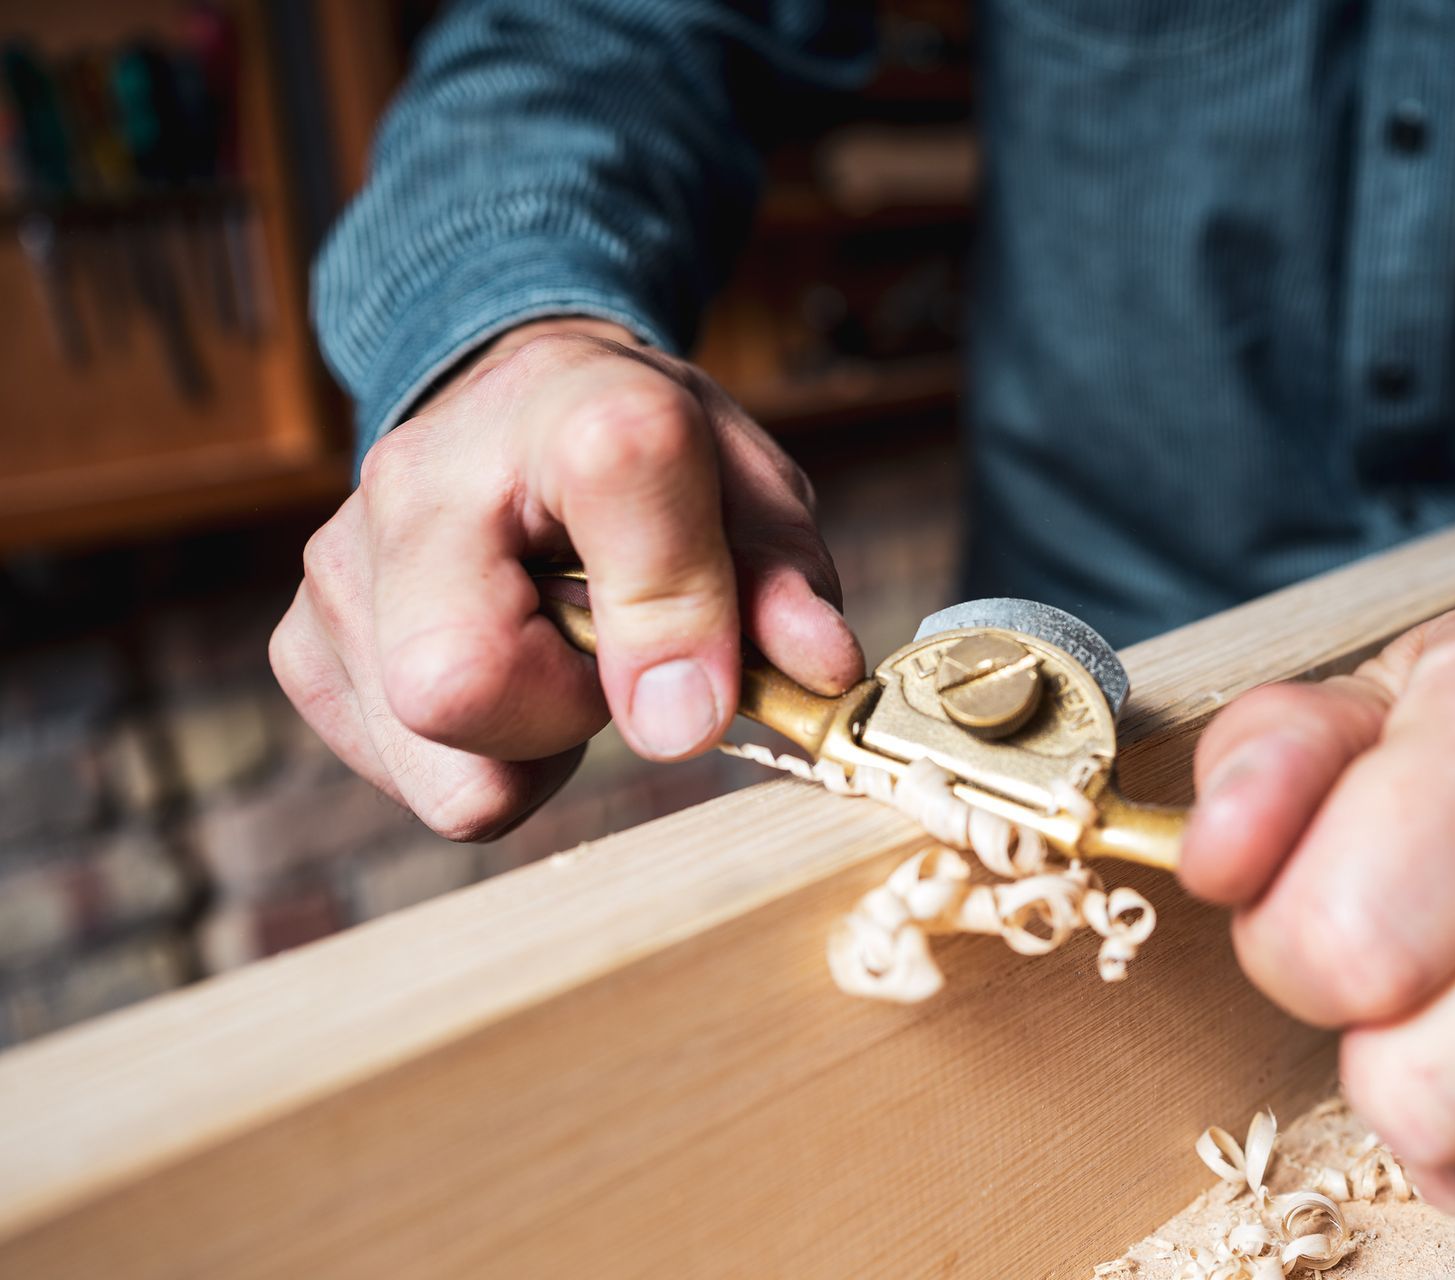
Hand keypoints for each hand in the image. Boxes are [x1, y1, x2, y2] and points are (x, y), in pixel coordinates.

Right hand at [271, 319, 862, 837]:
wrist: (517, 403)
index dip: (672, 621)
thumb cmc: (645, 461)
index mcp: (571, 408)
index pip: (614, 494)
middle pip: (456, 689)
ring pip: (444, 771)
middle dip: (566, 718)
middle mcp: (419, 477)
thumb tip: (817, 673)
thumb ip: (786, 584)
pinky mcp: (301, 647)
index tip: (704, 695)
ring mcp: (337, 566)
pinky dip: (480, 760)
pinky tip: (506, 673)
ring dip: (531, 747)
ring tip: (557, 656)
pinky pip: (414, 782)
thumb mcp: (750, 496)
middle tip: (609, 661)